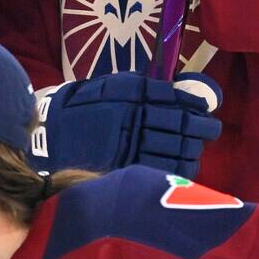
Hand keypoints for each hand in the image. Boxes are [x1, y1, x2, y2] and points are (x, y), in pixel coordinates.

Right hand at [28, 72, 222, 177]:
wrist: (48, 135)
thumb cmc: (82, 107)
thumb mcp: (110, 87)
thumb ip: (143, 87)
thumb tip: (180, 91)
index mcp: (133, 95)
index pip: (177, 100)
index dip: (196, 105)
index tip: (205, 108)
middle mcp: (136, 119)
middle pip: (183, 125)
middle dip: (203, 128)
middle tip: (211, 129)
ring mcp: (134, 146)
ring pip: (179, 149)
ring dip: (194, 149)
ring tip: (196, 148)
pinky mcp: (129, 169)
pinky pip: (164, 172)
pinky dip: (181, 170)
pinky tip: (186, 165)